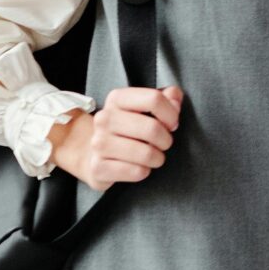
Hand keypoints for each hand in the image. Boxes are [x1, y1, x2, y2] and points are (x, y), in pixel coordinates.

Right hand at [48, 85, 181, 189]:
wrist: (92, 155)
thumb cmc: (127, 129)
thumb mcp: (144, 108)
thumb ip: (166, 97)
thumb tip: (175, 98)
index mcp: (116, 99)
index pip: (154, 99)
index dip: (171, 114)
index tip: (172, 124)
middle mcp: (104, 118)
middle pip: (152, 128)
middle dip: (166, 140)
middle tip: (163, 144)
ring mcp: (98, 143)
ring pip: (147, 153)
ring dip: (157, 158)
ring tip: (153, 157)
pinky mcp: (98, 168)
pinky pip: (137, 172)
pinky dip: (144, 171)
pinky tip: (138, 167)